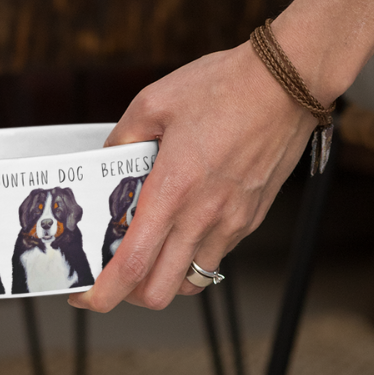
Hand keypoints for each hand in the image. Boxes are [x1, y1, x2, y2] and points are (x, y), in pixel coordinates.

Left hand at [69, 42, 315, 311]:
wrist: (290, 78)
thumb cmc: (224, 86)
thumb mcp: (153, 103)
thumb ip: (122, 138)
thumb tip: (106, 160)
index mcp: (172, 192)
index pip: (132, 267)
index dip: (101, 294)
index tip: (83, 296)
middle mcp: (202, 217)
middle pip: (159, 292)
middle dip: (129, 295)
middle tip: (114, 274)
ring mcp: (231, 222)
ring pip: (190, 281)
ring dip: (164, 278)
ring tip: (149, 253)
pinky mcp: (250, 218)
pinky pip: (215, 256)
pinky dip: (191, 255)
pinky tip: (182, 227)